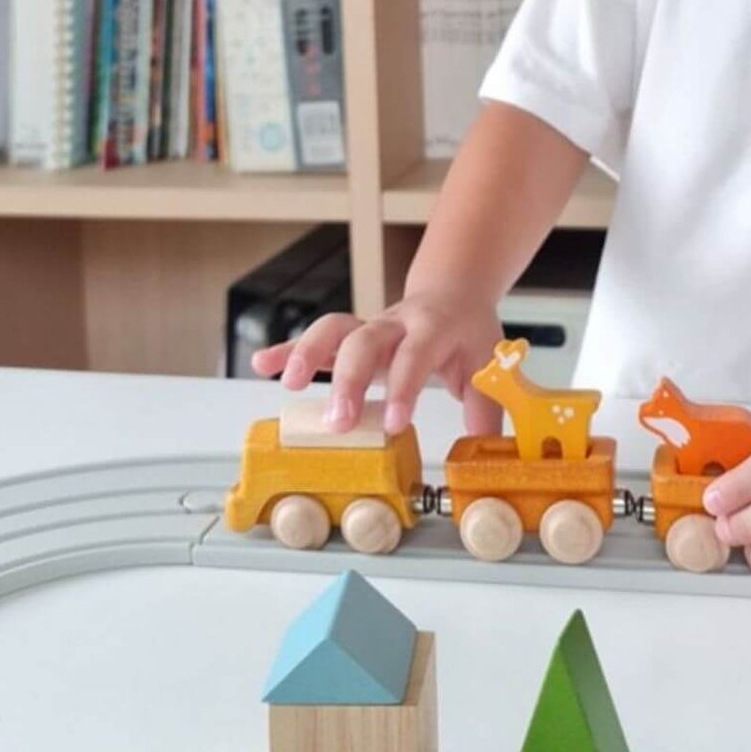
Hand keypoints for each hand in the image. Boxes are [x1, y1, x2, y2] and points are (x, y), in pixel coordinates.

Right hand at [250, 289, 503, 437]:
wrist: (453, 293)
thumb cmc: (467, 334)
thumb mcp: (488, 367)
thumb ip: (486, 412)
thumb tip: (484, 458)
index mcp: (434, 328)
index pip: (416, 354)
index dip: (404, 387)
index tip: (393, 423)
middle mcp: (397, 323)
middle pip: (365, 340)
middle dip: (348, 379)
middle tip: (337, 422)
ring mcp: (369, 327)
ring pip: (334, 328)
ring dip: (309, 353)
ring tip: (291, 386)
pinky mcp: (349, 335)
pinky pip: (315, 339)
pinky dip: (287, 349)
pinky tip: (263, 364)